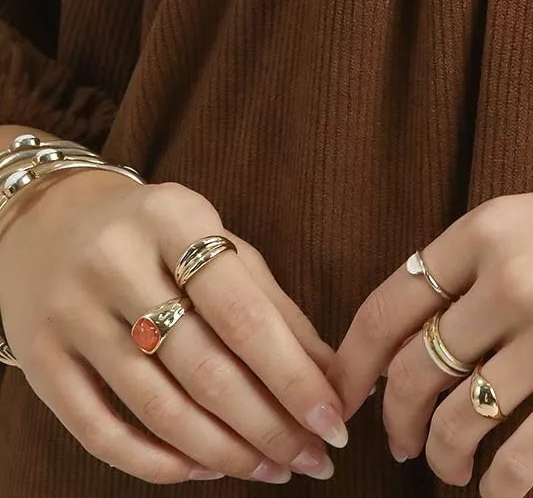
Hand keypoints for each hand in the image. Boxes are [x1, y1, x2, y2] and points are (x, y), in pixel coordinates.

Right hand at [0, 168, 348, 483]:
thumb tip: (330, 375)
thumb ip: (272, 305)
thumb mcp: (218, 243)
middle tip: (312, 459)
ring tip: (271, 470)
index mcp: (175, 218)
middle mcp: (117, 262)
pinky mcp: (41, 359)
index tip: (334, 420)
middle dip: (268, 426)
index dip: (293, 376)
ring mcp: (73, 313)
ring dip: (225, 452)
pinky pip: (100, 431)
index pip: (244, 313)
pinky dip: (156, 463)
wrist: (50, 221)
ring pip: (159, 407)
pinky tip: (202, 470)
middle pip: (205, 368)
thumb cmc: (158, 237)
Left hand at [329, 147, 532, 494]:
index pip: (387, 307)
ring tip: (452, 467)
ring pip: (458, 423)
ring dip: (443, 459)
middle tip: (400, 446)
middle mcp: (514, 276)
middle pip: (412, 373)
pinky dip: (497, 489)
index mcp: (493, 225)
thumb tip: (412, 332)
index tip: (343, 400)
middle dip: (395, 423)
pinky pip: (520, 459)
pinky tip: (498, 491)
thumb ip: (486, 260)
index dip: (351, 365)